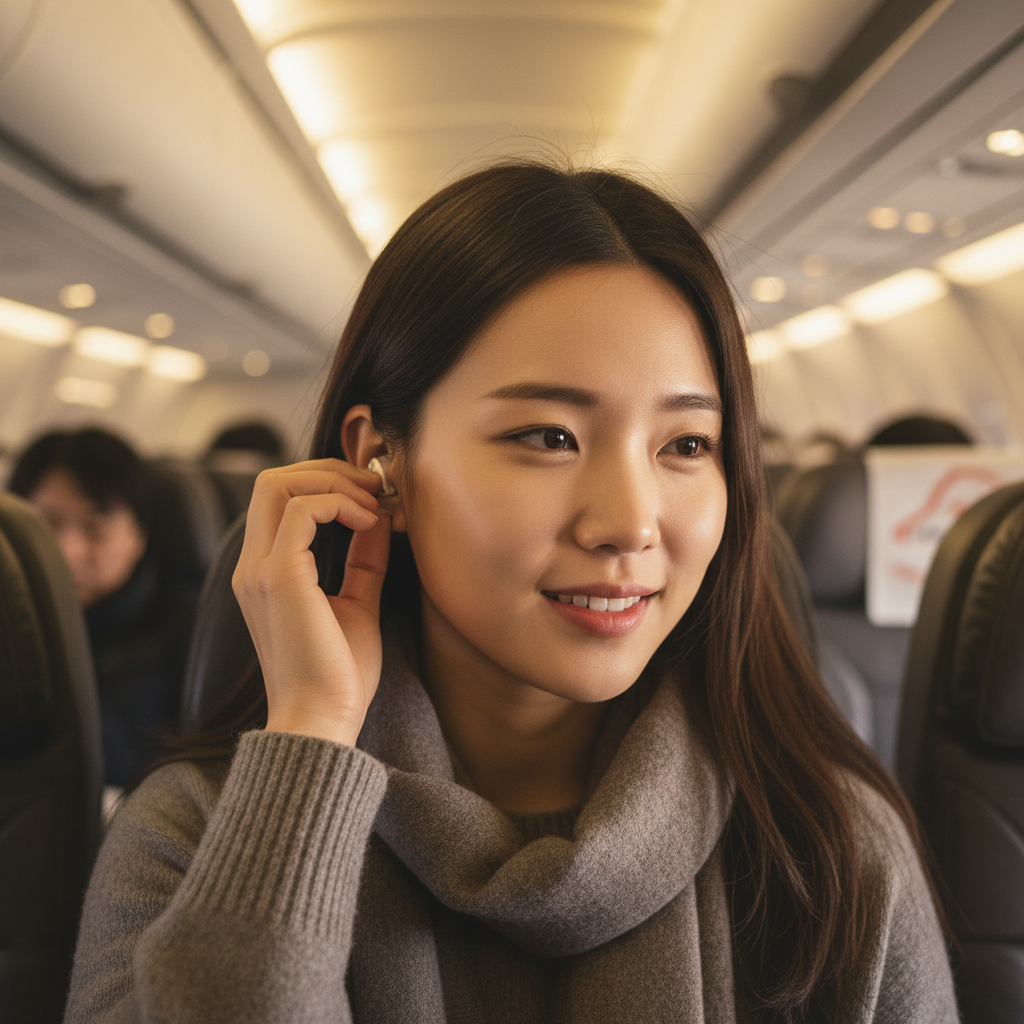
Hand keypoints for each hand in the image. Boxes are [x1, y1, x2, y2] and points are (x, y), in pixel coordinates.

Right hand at [232, 459, 391, 745]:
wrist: (323, 722)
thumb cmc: (338, 675)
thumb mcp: (357, 604)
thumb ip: (362, 560)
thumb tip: (380, 519)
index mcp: (264, 573)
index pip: (278, 500)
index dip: (326, 484)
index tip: (373, 498)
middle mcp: (252, 566)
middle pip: (273, 480)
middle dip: (329, 471)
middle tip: (375, 488)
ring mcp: (260, 569)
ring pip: (280, 483)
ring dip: (335, 482)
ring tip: (374, 505)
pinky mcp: (279, 576)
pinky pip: (303, 509)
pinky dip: (341, 504)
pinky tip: (370, 524)